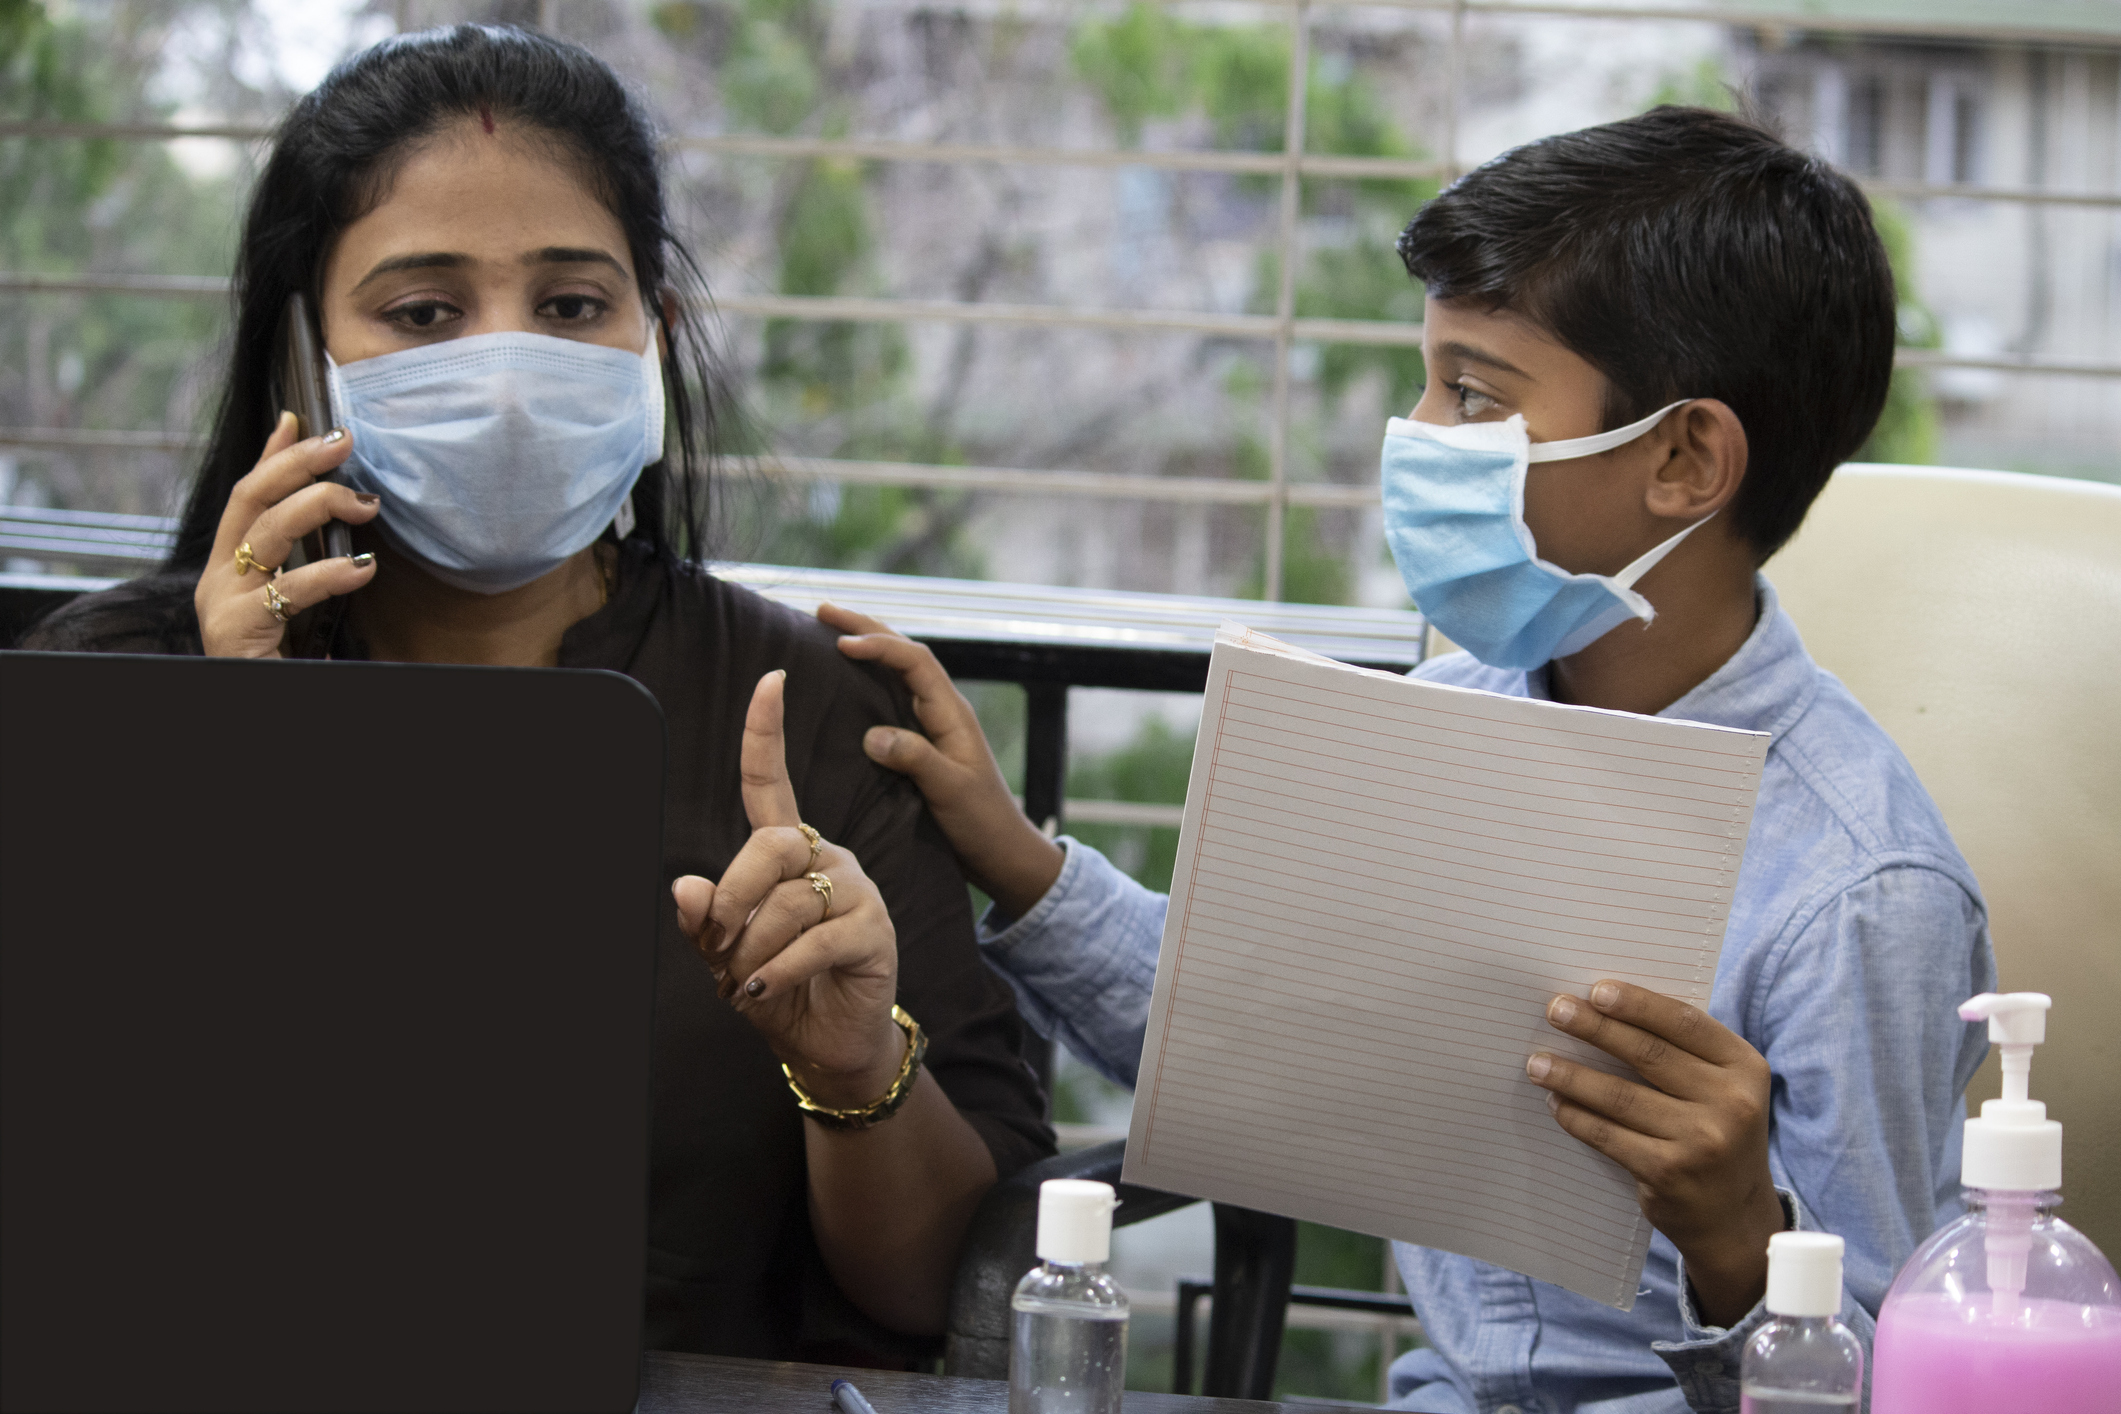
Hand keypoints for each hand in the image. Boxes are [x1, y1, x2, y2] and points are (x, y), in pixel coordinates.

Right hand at [197, 412, 380, 657]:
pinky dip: (329, 573)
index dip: (275, 454)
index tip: (306, 419)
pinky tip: (363, 567)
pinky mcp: (235, 631)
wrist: (264, 702)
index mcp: (228, 568)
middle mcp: (216, 579)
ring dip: (318, 505)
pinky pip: (285, 590)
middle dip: (297, 463)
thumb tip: (336, 503)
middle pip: (251, 499)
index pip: (248, 494)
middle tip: (344, 443)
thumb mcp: (301, 597)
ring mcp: (220, 604)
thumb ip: (309, 555)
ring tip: (364, 503)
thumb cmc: (287, 659)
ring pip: (266, 532)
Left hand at [671, 670, 904, 1105]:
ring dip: (751, 951)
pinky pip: (814, 941)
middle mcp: (826, 858)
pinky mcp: (873, 930)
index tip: (771, 679)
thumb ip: (706, 921)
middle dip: (732, 895)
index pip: (772, 782)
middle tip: (717, 944)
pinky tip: (762, 991)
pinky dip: (776, 972)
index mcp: (789, 851)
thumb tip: (684, 886)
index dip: (767, 732)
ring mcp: (856, 891)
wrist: (828, 1040)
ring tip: (742, 983)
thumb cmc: (777, 986)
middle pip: (771, 845)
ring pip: (788, 901)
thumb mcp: (727, 955)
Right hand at [820, 601, 1063, 918]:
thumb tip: (871, 733)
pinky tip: (845, 681)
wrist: (1002, 852)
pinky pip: (891, 698)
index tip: (841, 642)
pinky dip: (868, 679)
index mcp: (952, 713)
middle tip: (822, 610)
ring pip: (898, 671)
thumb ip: (915, 759)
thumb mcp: (950, 791)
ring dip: (867, 646)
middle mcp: (942, 710)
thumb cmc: (982, 823)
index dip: (880, 645)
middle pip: (905, 653)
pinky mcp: (922, 743)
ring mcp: (933, 724)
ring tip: (828, 630)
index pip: (915, 662)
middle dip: (866, 627)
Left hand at [1526, 979, 1784, 1326]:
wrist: (1735, 1218)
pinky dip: (1576, 1116)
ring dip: (1571, 1075)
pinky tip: (1555, 1102)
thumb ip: (1683, 1051)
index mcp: (1745, 1068)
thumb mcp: (1722, 1088)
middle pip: (1648, 1054)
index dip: (1638, 1004)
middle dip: (1595, 1028)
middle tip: (1555, 1010)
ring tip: (1537, 1062)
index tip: (1596, 990)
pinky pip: (1608, 1135)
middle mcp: (1730, 1104)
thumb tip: (1606, 1009)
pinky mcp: (1668, 1173)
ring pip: (1620, 1095)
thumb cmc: (1716, 1132)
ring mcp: (1701, 1141)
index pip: (1685, 1023)